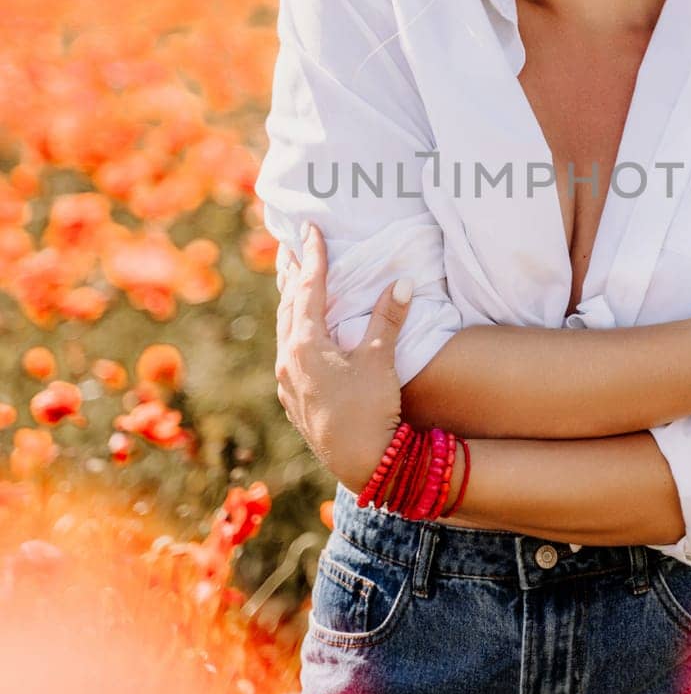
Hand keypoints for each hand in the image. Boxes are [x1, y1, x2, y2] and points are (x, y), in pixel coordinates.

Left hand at [274, 225, 412, 491]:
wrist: (360, 464)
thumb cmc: (369, 410)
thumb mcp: (380, 360)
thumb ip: (388, 319)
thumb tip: (402, 281)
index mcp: (306, 343)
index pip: (308, 288)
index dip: (313, 256)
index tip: (311, 230)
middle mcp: (289, 358)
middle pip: (287, 305)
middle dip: (292, 274)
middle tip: (292, 246)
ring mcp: (288, 381)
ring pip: (285, 330)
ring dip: (291, 303)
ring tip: (293, 282)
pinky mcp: (294, 399)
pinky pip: (289, 352)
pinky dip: (294, 331)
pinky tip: (300, 335)